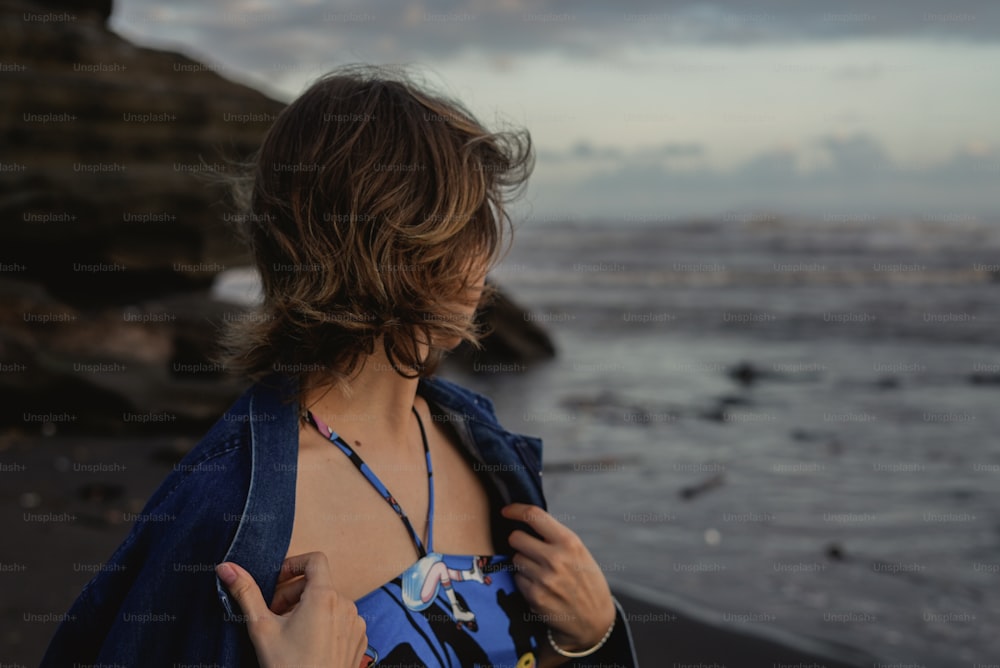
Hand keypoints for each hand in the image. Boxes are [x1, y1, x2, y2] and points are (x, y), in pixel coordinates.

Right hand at [216, 552, 368, 667]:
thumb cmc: (288, 667)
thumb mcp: (261, 628)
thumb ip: (245, 592)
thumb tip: (226, 567)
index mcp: (325, 596)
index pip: (315, 559)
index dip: (293, 565)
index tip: (277, 583)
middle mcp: (346, 605)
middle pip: (318, 584)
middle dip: (293, 595)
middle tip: (274, 616)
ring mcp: (355, 623)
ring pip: (329, 604)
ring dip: (307, 611)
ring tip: (289, 635)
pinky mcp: (358, 640)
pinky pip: (341, 621)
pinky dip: (324, 626)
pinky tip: (307, 646)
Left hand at [501, 503, 616, 652]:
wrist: (595, 619)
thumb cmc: (586, 581)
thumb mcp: (579, 552)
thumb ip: (555, 537)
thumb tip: (526, 521)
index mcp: (569, 542)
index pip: (534, 515)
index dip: (515, 510)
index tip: (506, 511)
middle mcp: (556, 558)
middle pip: (516, 538)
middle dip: (519, 542)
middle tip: (528, 549)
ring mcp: (544, 578)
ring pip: (516, 559)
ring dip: (523, 563)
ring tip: (541, 572)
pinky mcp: (535, 596)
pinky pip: (517, 579)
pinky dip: (525, 582)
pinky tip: (541, 587)